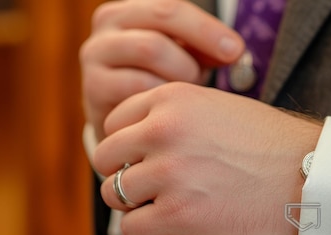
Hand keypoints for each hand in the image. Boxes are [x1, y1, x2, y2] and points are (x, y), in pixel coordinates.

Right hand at [79, 0, 243, 139]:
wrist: (126, 126)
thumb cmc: (162, 85)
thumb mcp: (187, 60)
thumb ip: (206, 49)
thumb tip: (234, 50)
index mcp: (132, 13)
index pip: (172, 8)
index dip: (207, 29)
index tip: (236, 50)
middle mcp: (107, 28)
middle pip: (160, 26)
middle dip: (195, 51)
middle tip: (215, 75)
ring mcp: (96, 56)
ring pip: (150, 51)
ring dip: (178, 77)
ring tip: (186, 97)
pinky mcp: (94, 88)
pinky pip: (137, 87)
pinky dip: (160, 99)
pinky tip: (169, 112)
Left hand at [93, 82, 322, 234]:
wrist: (316, 184)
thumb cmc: (278, 152)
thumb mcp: (224, 112)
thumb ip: (179, 119)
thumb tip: (141, 141)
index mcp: (174, 99)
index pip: (114, 121)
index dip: (129, 146)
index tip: (149, 162)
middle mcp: (164, 130)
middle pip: (107, 158)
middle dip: (127, 175)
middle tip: (156, 189)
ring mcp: (169, 174)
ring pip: (115, 194)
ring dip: (138, 205)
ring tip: (172, 208)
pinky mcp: (178, 216)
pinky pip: (132, 229)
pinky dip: (149, 232)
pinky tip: (179, 227)